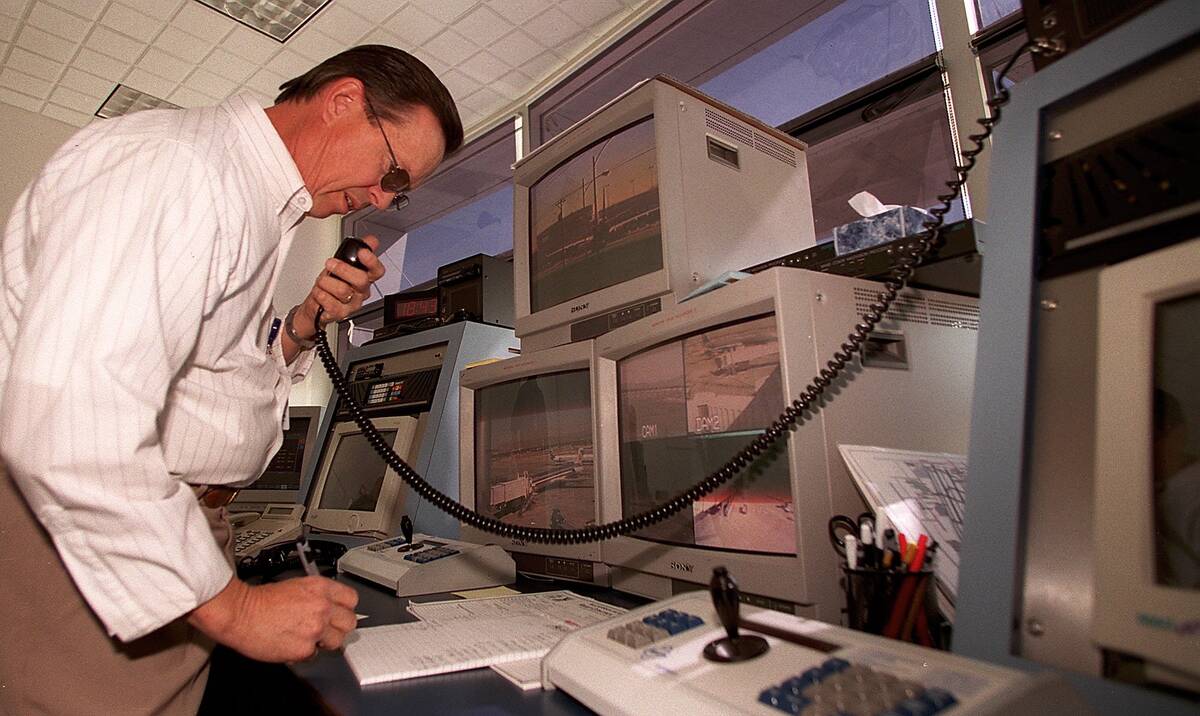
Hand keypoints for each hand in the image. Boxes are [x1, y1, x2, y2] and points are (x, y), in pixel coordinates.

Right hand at [188, 576, 358, 661]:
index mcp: (320, 588)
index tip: (340, 613)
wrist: (240, 614)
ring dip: (325, 642)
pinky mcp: (305, 648)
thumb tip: (329, 606)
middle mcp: (322, 607)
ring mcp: (315, 629)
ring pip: (337, 641)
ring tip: (308, 637)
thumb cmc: (260, 601)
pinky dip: (305, 652)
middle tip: (327, 629)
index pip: (352, 599)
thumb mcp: (295, 585)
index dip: (345, 608)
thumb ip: (316, 595)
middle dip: (339, 627)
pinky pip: (315, 654)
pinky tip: (292, 643)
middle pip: (350, 622)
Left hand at [293, 234, 384, 339]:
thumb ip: (355, 251)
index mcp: (365, 278)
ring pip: (343, 291)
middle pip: (361, 280)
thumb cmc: (331, 284)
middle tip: (330, 264)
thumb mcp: (342, 264)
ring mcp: (352, 304)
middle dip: (343, 269)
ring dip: (326, 282)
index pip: (377, 270)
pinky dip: (321, 295)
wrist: (317, 304)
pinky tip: (320, 293)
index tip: (362, 252)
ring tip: (321, 282)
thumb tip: (371, 240)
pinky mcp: (341, 313)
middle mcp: (361, 292)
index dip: (372, 261)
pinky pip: (331, 303)